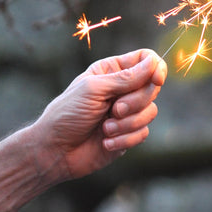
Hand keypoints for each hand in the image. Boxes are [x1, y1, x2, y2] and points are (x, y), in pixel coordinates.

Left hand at [33, 49, 166, 180]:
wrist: (54, 151)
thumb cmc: (67, 114)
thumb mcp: (94, 89)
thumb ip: (126, 77)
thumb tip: (154, 63)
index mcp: (113, 70)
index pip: (146, 59)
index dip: (156, 67)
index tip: (156, 79)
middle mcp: (123, 88)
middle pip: (153, 87)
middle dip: (136, 101)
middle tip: (114, 109)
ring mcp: (128, 111)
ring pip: (151, 111)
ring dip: (128, 123)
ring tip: (105, 129)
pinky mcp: (129, 133)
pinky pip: (144, 132)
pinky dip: (125, 139)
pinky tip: (106, 142)